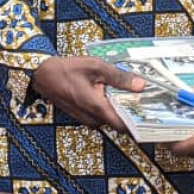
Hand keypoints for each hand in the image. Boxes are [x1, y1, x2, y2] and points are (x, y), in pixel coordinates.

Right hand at [30, 55, 146, 129]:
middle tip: (145, 97)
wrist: (43, 75)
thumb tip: (141, 85)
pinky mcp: (83, 116)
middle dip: (131, 111)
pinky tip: (114, 92)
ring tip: (132, 92)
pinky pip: (102, 114)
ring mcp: (86, 118)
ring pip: (110, 118)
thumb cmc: (68, 70)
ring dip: (120, 107)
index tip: (150, 113)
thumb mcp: (96, 67)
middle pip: (119, 121)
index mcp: (96, 107)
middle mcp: (92, 118)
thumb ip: (119, 77)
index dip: (138, 121)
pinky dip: (109, 106)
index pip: (123, 125)